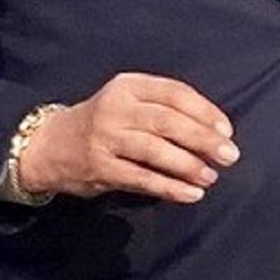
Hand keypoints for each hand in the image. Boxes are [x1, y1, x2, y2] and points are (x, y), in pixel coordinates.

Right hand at [17, 72, 238, 203]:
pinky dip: (169, 187)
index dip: (205, 112)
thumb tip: (215, 132)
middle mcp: (116, 108)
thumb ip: (164, 108)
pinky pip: (141, 178)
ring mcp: (105, 138)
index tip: (227, 130)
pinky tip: (191, 194)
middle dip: (203, 139)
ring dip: (188, 165)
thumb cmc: (105, 121)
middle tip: (230, 155)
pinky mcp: (99, 167)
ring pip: (155, 151)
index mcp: (128, 85)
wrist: (49, 145)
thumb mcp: (129, 101)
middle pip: (168, 121)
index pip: (175, 93)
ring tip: (211, 176)